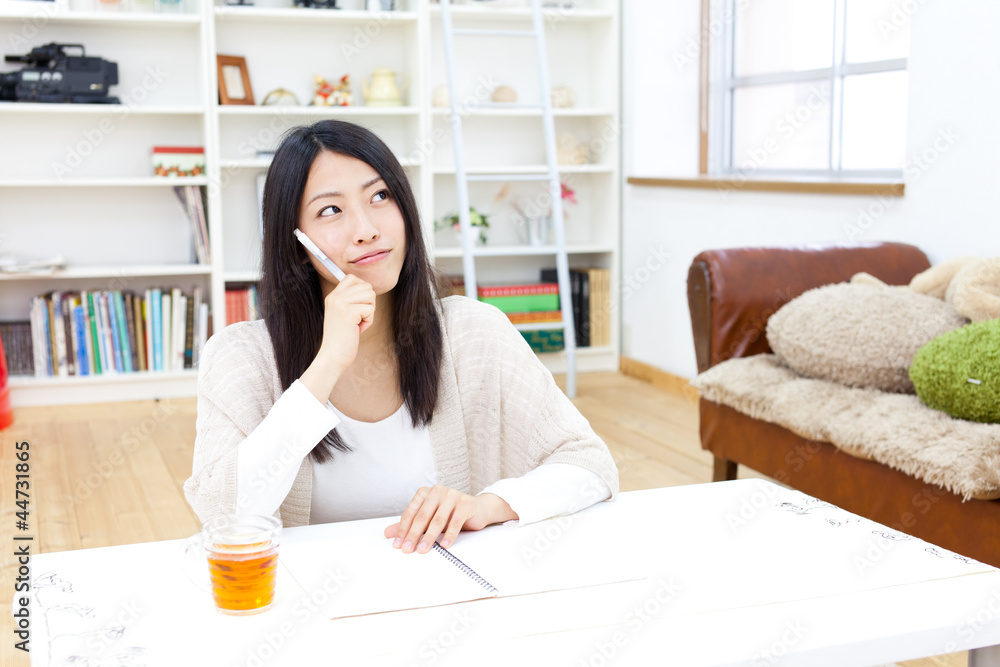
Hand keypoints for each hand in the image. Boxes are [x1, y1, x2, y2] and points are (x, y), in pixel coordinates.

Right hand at [316, 274, 376, 373]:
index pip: (352, 278)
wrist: (332, 356)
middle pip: (366, 287)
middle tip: (358, 318)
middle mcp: (335, 296)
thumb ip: (351, 300)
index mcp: (333, 296)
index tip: (358, 307)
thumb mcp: (343, 314)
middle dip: (369, 304)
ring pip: (370, 296)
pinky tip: (357, 329)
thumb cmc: (342, 338)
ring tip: (357, 323)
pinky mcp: (348, 312)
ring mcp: (341, 303)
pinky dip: (368, 321)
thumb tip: (369, 289)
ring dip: (369, 312)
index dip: (362, 290)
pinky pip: (370, 309)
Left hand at [383, 485, 517, 553]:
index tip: (398, 545)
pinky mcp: (465, 503)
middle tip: (407, 549)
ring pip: (437, 520)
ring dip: (429, 537)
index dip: (403, 530)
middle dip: (413, 535)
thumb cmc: (451, 514)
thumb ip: (409, 525)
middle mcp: (437, 491)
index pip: (411, 513)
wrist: (478, 509)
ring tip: (423, 550)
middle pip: (422, 516)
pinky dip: (449, 535)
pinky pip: (455, 522)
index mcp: (425, 493)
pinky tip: (444, 545)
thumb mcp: (429, 519)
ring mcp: (452, 496)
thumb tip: (388, 534)